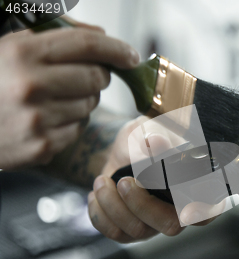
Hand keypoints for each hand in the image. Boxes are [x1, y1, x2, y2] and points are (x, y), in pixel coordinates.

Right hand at [0, 23, 139, 168]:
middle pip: (96, 78)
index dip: (116, 48)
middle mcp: (30, 86)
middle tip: (84, 77)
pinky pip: (78, 129)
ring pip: (90, 105)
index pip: (86, 45)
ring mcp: (37, 119)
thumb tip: (102, 35)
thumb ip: (57, 36)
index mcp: (22, 54)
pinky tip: (47, 119)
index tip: (131, 56)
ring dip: (83, 100)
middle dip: (98, 76)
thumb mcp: (12, 47)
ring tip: (54, 98)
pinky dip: (71, 123)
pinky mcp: (42, 146)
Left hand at [88, 117, 223, 242]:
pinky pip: (116, 234)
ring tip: (103, 181)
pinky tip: (98, 194)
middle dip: (142, 205)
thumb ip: (157, 136)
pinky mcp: (135, 229)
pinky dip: (100, 213)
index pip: (210, 208)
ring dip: (113, 205)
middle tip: (125, 181)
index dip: (200, 211)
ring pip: (139, 231)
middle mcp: (182, 210)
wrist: (125, 148)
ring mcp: (158, 222)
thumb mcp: (151, 129)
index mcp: (198, 187)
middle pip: (171, 226)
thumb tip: (157, 143)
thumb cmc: (149, 137)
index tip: (184, 208)